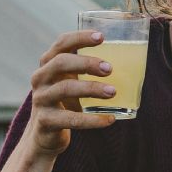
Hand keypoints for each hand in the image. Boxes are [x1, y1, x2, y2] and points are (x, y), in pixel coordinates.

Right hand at [26, 30, 120, 155]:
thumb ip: (86, 69)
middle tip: (109, 68)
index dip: (80, 38)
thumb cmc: (64, 101)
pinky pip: (71, 119)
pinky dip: (92, 119)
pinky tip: (109, 119)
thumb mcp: (69, 81)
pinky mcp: (46, 121)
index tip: (101, 37)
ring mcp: (41, 100)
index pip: (61, 44)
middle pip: (61, 63)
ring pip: (65, 89)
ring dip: (91, 89)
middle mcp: (40, 78)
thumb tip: (130, 61)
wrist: (43, 134)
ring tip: (113, 92)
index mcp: (48, 64)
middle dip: (86, 63)